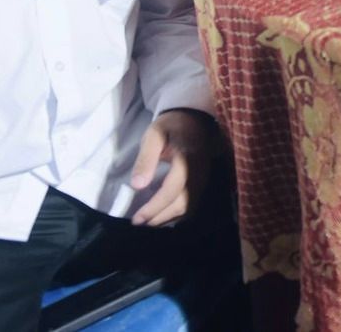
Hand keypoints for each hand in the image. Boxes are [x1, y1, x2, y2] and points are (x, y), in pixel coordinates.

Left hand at [129, 108, 215, 225]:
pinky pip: (192, 203)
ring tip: (148, 222)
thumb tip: (137, 186)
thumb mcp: (154, 135)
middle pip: (182, 203)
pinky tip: (163, 215)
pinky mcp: (203, 181)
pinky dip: (177, 214)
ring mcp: (204, 177)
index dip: (154, 207)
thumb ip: (145, 160)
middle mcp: (199, 172)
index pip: (172, 190)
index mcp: (186, 159)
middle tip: (139, 223)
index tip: (137, 218)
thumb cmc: (170, 126)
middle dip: (160, 217)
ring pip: (189, 206)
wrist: (193, 118)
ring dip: (168, 218)